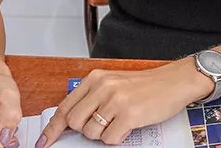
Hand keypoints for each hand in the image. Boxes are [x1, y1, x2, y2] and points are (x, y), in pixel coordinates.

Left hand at [39, 60, 209, 145]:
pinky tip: (129, 126)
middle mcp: (103, 87)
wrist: (176, 82)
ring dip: (102, 135)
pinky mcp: (129, 114)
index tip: (44, 142)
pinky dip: (117, 138)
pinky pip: (109, 139)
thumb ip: (92, 98)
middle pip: (74, 123)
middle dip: (85, 131)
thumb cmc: (147, 86)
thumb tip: (70, 123)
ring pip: (90, 133)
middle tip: (103, 125)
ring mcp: (116, 100)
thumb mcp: (115, 84)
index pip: (64, 107)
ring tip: (119, 123)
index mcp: (95, 78)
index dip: (52, 129)